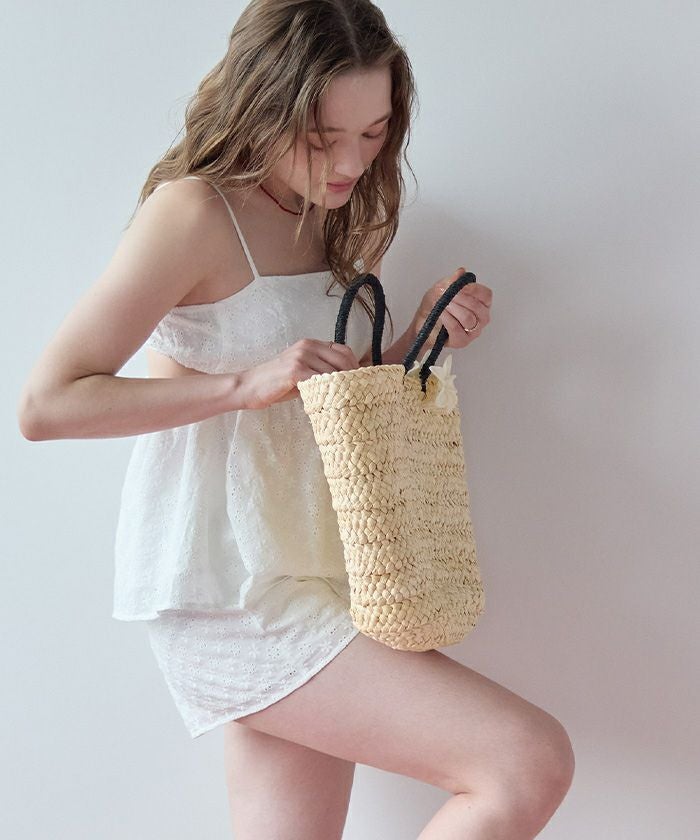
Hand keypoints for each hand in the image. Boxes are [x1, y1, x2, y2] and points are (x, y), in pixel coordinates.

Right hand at [240, 338, 359, 408]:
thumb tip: (348, 382)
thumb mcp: (303, 372)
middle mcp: (308, 346)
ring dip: (342, 388)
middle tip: (358, 395)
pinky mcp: (295, 370)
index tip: (360, 383)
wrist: (250, 387)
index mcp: (311, 344)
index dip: (355, 366)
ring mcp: (301, 357)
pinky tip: (331, 403)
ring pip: (334, 372)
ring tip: (347, 401)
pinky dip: (328, 392)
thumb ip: (321, 371)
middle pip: (343, 359)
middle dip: (354, 378)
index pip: (344, 350)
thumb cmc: (277, 384)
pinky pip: (320, 380)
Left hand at [410, 268, 492, 348]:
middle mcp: (481, 318)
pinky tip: (442, 314)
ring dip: (453, 309)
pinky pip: (457, 329)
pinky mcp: (463, 341)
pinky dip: (448, 319)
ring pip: (468, 318)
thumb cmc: (434, 306)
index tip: (461, 287)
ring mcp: (473, 331)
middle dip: (460, 299)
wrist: (421, 323)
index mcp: (480, 303)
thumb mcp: (441, 288)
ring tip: (443, 306)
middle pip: (477, 307)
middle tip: (448, 296)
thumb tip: (461, 271)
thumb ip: (452, 280)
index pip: (486, 295)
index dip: (474, 290)